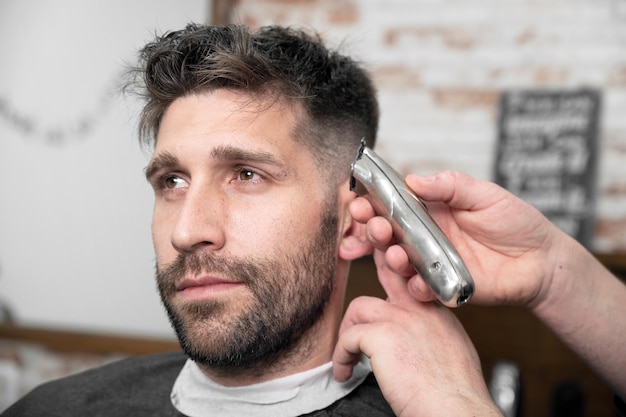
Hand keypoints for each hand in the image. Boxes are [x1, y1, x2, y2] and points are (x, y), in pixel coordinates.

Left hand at [333, 250, 501, 415]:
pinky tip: (345, 373)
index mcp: (438, 312)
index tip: (376, 302)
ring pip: (359, 307)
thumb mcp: (453, 353)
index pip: (409, 281)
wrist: (456, 411)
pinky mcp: (382, 335)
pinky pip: (348, 337)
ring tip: (348, 357)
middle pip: (384, 277)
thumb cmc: (456, 396)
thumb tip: (415, 343)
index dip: (390, 281)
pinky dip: (341, 356)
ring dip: (348, 332)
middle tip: (352, 322)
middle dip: (368, 288)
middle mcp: (420, 309)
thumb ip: (433, 336)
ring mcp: (401, 318)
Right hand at [350, 170, 567, 308]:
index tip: (357, 202)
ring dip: (389, 257)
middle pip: (386, 234)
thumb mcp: (485, 195)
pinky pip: (421, 290)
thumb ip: (450, 186)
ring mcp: (433, 263)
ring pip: (398, 262)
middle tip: (373, 227)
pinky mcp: (443, 287)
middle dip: (371, 230)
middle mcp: (426, 237)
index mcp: (430, 211)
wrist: (544, 261)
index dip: (371, 204)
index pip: (392, 205)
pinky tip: (420, 282)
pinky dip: (415, 287)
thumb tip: (413, 179)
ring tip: (396, 253)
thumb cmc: (516, 223)